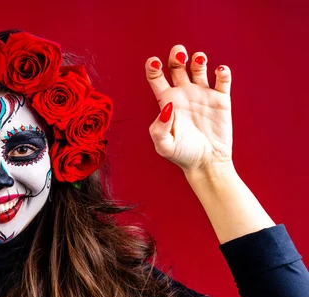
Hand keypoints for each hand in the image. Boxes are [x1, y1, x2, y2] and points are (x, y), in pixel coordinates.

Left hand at [145, 44, 233, 172]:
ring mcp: (202, 95)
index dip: (153, 67)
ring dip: (198, 59)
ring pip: (199, 68)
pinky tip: (219, 71)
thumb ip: (159, 128)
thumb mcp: (164, 145)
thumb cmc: (182, 155)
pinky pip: (222, 80)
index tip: (154, 62)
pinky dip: (222, 72)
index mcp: (166, 102)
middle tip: (179, 53)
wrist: (206, 163)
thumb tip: (166, 107)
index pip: (156, 78)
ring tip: (198, 60)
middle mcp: (183, 94)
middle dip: (176, 56)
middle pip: (177, 67)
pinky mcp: (221, 99)